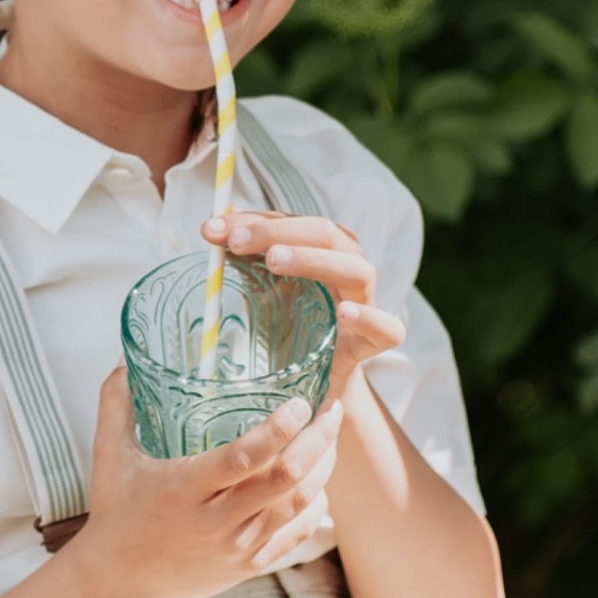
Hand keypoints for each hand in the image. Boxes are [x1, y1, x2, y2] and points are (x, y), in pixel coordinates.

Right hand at [75, 366, 342, 597]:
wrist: (119, 582)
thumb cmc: (115, 512)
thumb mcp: (109, 455)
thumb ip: (116, 402)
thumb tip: (124, 357)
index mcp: (184, 489)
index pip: (243, 458)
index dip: (277, 430)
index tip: (299, 403)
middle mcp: (216, 521)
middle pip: (285, 479)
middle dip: (318, 440)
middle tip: (332, 409)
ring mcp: (236, 547)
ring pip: (298, 505)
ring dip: (323, 467)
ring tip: (331, 436)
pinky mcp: (249, 565)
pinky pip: (297, 534)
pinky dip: (315, 505)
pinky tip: (319, 479)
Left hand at [201, 209, 404, 389]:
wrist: (315, 376)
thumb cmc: (292, 323)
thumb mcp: (264, 288)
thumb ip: (245, 257)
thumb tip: (212, 226)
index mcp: (323, 248)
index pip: (291, 221)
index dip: (252, 221)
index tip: (212, 229)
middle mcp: (348, 265)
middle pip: (325, 234)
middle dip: (277, 232)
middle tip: (238, 241)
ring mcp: (366, 301)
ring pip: (356, 270)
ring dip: (314, 260)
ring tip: (274, 261)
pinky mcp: (374, 341)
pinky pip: (386, 327)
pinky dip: (368, 317)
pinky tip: (344, 312)